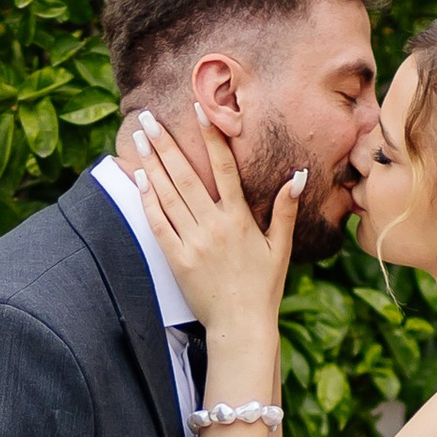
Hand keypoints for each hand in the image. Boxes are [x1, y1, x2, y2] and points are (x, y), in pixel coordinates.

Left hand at [131, 107, 304, 342]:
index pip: (225, 167)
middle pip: (186, 175)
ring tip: (139, 139)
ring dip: (152, 164)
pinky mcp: (177, 259)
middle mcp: (214, 225)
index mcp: (240, 218)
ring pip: (168, 195)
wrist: (241, 325)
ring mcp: (193, 242)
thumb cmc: (263, 287)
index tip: (198, 110)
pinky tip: (139, 178)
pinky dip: (148, 201)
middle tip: (148, 117)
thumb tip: (298, 175)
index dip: (210, 137)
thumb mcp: (280, 247)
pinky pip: (159, 224)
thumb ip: (285, 209)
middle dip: (166, 143)